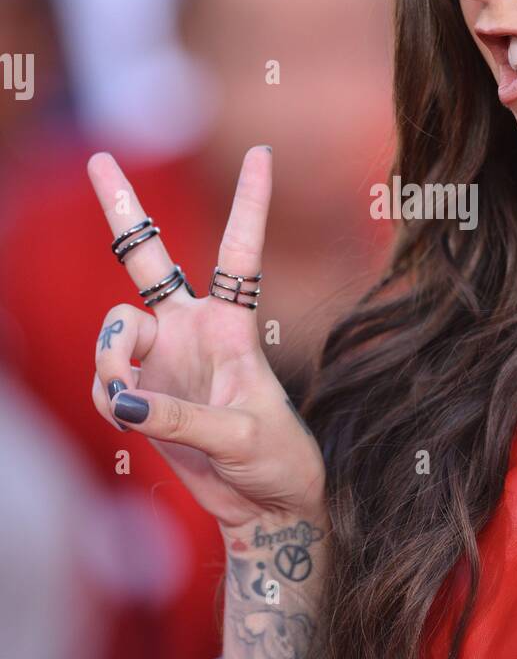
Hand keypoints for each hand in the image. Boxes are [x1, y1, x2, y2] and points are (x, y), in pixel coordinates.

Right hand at [87, 145, 325, 532]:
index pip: (240, 252)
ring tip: (128, 398)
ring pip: (113, 332)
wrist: (266, 506)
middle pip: (147, 258)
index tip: (263, 152)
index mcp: (232, 326)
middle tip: (100, 156)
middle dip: (121, 208)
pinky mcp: (143, 394)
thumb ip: (181, 419)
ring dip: (110, 359)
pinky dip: (111, 403)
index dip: (250, 202)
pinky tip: (133, 423)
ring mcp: (162, 359)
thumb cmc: (275, 460)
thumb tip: (125, 403)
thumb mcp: (242, 437)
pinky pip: (107, 386)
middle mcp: (192, 330)